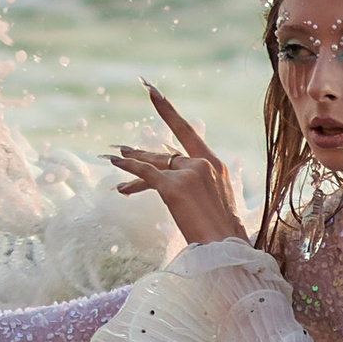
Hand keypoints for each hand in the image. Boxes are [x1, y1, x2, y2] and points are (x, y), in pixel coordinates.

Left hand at [107, 82, 246, 245]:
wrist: (227, 248)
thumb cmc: (223, 235)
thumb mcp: (217, 204)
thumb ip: (202, 189)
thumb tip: (183, 189)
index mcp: (216, 165)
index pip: (188, 133)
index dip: (167, 112)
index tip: (153, 93)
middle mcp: (204, 164)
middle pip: (165, 154)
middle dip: (142, 153)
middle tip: (123, 148)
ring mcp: (189, 174)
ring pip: (154, 164)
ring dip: (133, 162)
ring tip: (115, 158)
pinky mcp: (174, 188)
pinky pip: (145, 173)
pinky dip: (128, 168)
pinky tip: (115, 163)